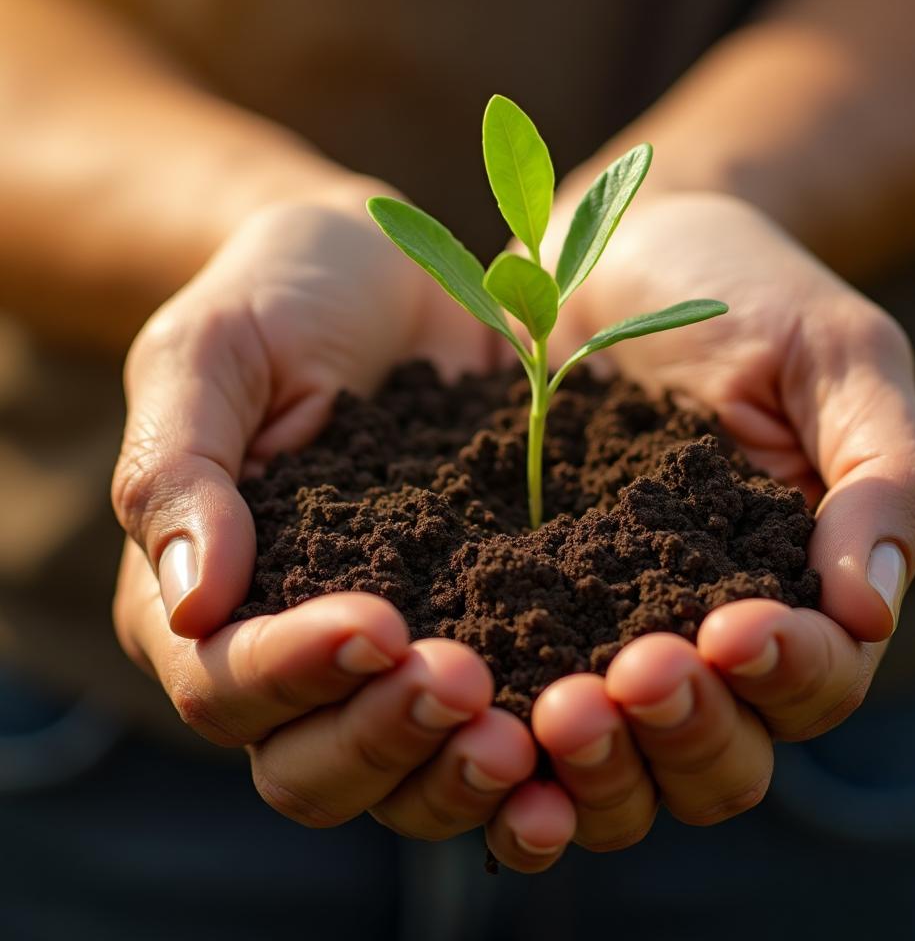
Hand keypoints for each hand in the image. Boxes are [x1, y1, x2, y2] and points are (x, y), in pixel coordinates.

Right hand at [111, 189, 560, 850]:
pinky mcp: (481, 632)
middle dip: (387, 739)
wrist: (386, 278)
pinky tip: (592, 731)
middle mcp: (292, 655)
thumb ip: (180, 468)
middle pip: (312, 767)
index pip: (223, 682)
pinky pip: (497, 728)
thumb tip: (194, 603)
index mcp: (203, 601)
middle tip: (467, 685)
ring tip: (537, 731)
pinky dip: (541, 756)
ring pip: (405, 778)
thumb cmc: (279, 301)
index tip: (375, 624)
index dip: (294, 674)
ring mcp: (390, 659)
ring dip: (464, 773)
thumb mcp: (209, 354)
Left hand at [511, 190, 914, 856]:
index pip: (813, 683)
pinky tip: (472, 727)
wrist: (622, 255)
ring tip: (554, 711)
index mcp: (795, 590)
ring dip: (595, 765)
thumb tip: (871, 611)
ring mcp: (603, 633)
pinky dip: (506, 750)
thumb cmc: (745, 294)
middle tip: (628, 680)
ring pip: (619, 767)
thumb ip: (885, 474)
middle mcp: (701, 639)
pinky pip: (513, 710)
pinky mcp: (517, 611)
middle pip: (716, 761)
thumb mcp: (837, 358)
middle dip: (682, 737)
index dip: (784, 677)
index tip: (732, 630)